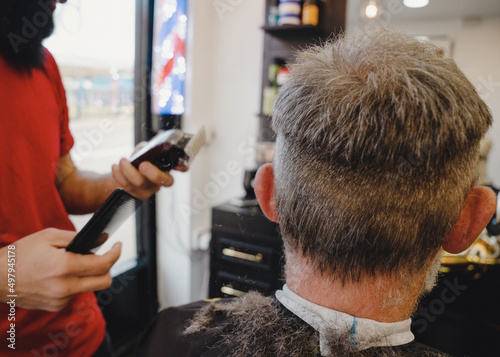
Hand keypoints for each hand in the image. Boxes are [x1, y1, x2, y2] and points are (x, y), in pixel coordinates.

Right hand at [0, 228, 120, 311]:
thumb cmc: (21, 254)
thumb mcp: (49, 236)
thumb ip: (78, 238)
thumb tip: (103, 239)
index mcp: (64, 267)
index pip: (103, 264)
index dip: (116, 253)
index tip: (118, 246)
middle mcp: (64, 287)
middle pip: (104, 281)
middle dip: (109, 267)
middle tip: (105, 255)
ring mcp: (60, 300)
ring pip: (90, 287)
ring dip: (89, 275)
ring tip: (72, 263)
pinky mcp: (55, 306)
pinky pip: (75, 294)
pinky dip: (75, 283)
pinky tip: (60, 275)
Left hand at [111, 142, 176, 199]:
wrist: (126, 172)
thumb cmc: (140, 159)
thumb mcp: (147, 149)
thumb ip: (152, 145)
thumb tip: (158, 139)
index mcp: (167, 167)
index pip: (182, 167)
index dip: (182, 166)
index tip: (179, 164)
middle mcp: (161, 180)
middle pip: (163, 181)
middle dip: (153, 173)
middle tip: (143, 164)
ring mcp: (148, 188)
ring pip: (141, 183)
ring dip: (129, 170)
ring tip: (122, 161)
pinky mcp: (135, 193)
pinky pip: (127, 186)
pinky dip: (119, 175)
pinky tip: (115, 167)